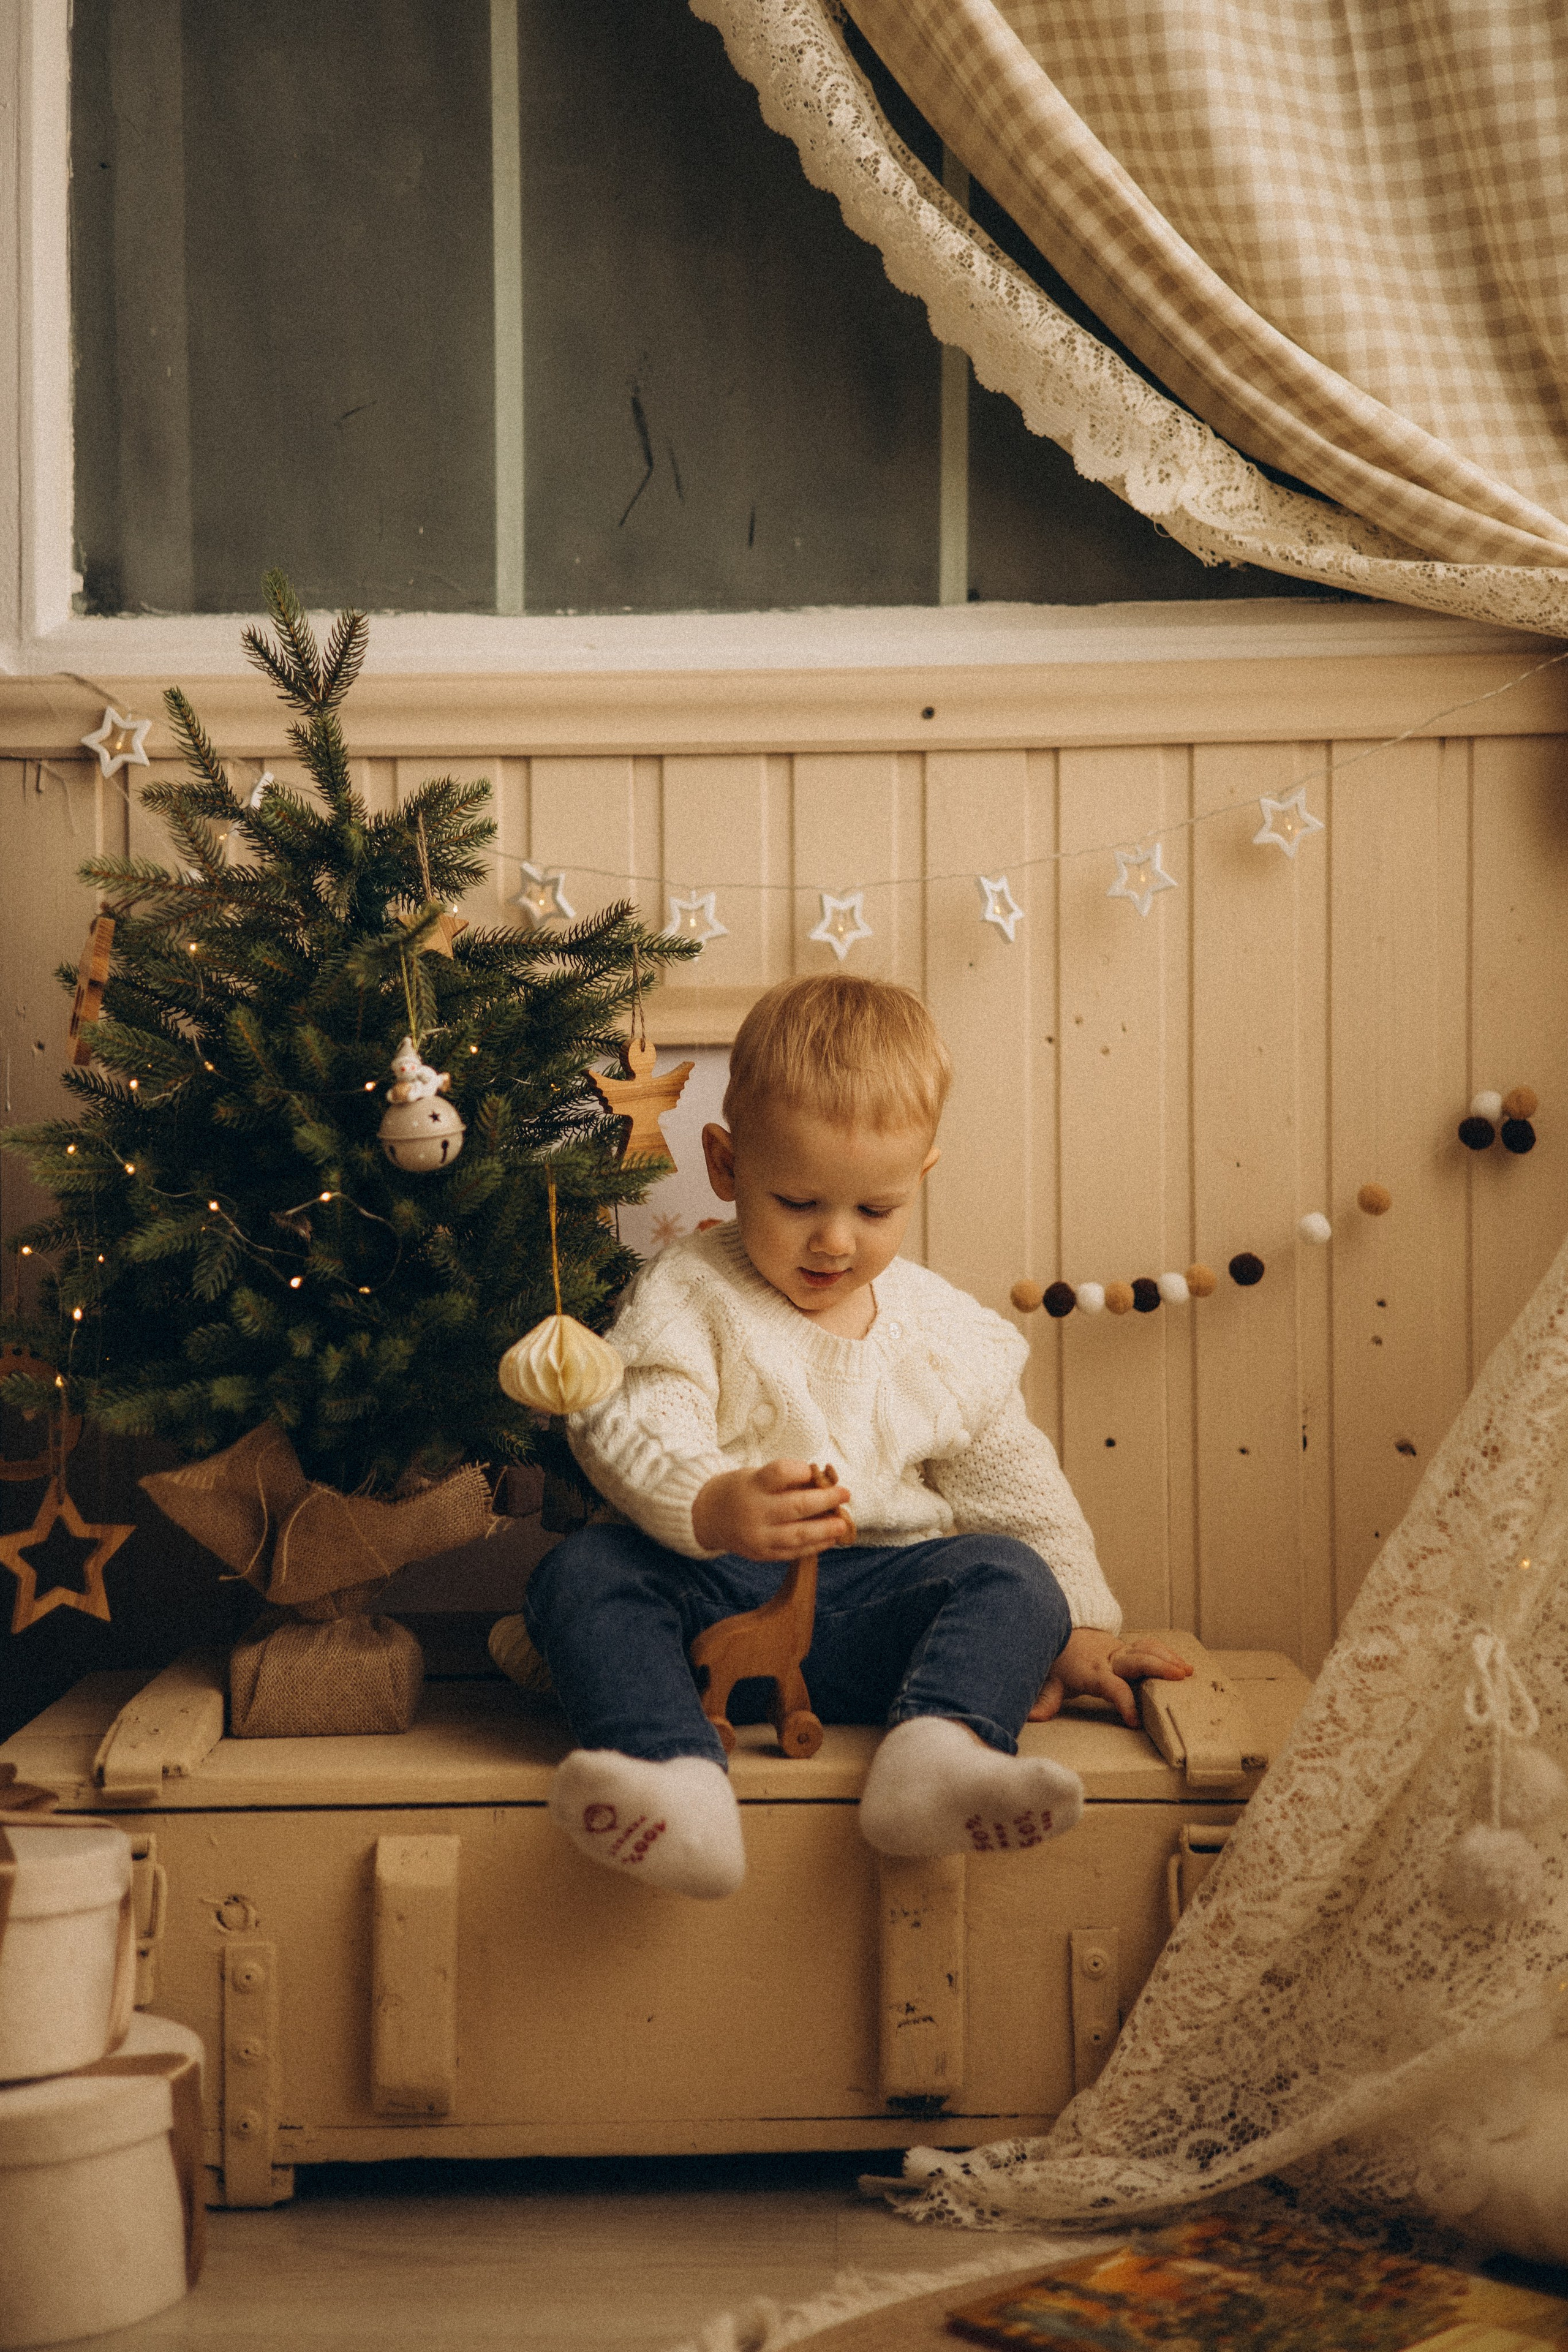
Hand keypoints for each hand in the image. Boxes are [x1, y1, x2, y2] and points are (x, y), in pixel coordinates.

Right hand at [691, 1459, 853, 1561]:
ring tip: (843, 1524)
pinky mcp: (762, 1554)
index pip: (783, 1473)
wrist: (709, 1517)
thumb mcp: (758, 1476)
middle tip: (845, 1494)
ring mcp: (758, 1536)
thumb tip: (827, 1483)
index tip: (815, 1470)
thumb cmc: (743, 1490)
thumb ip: (789, 1480)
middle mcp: (754, 1511)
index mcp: (752, 1485)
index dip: (804, 1470)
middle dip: (826, 1500)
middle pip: (797, 1506)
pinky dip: (815, 1546)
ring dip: (826, 1529)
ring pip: (799, 1535)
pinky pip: (794, 1552)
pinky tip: (829, 1539)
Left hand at [1029, 1629, 1193, 1726]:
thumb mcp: (1051, 1681)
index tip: (1134, 1721)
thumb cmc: (1059, 1661)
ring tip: (1186, 1671)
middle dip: (1157, 1668)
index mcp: (1092, 1671)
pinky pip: (1150, 1646)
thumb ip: (1044, 1700)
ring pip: (1146, 1649)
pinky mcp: (1129, 1647)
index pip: (1111, 1686)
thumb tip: (1030, 1716)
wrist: (1062, 1629)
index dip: (1124, 1702)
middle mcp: (1110, 1658)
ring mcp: (1121, 1650)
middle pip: (1136, 1660)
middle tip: (1178, 1678)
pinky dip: (1167, 1652)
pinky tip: (1182, 1663)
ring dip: (1168, 1658)